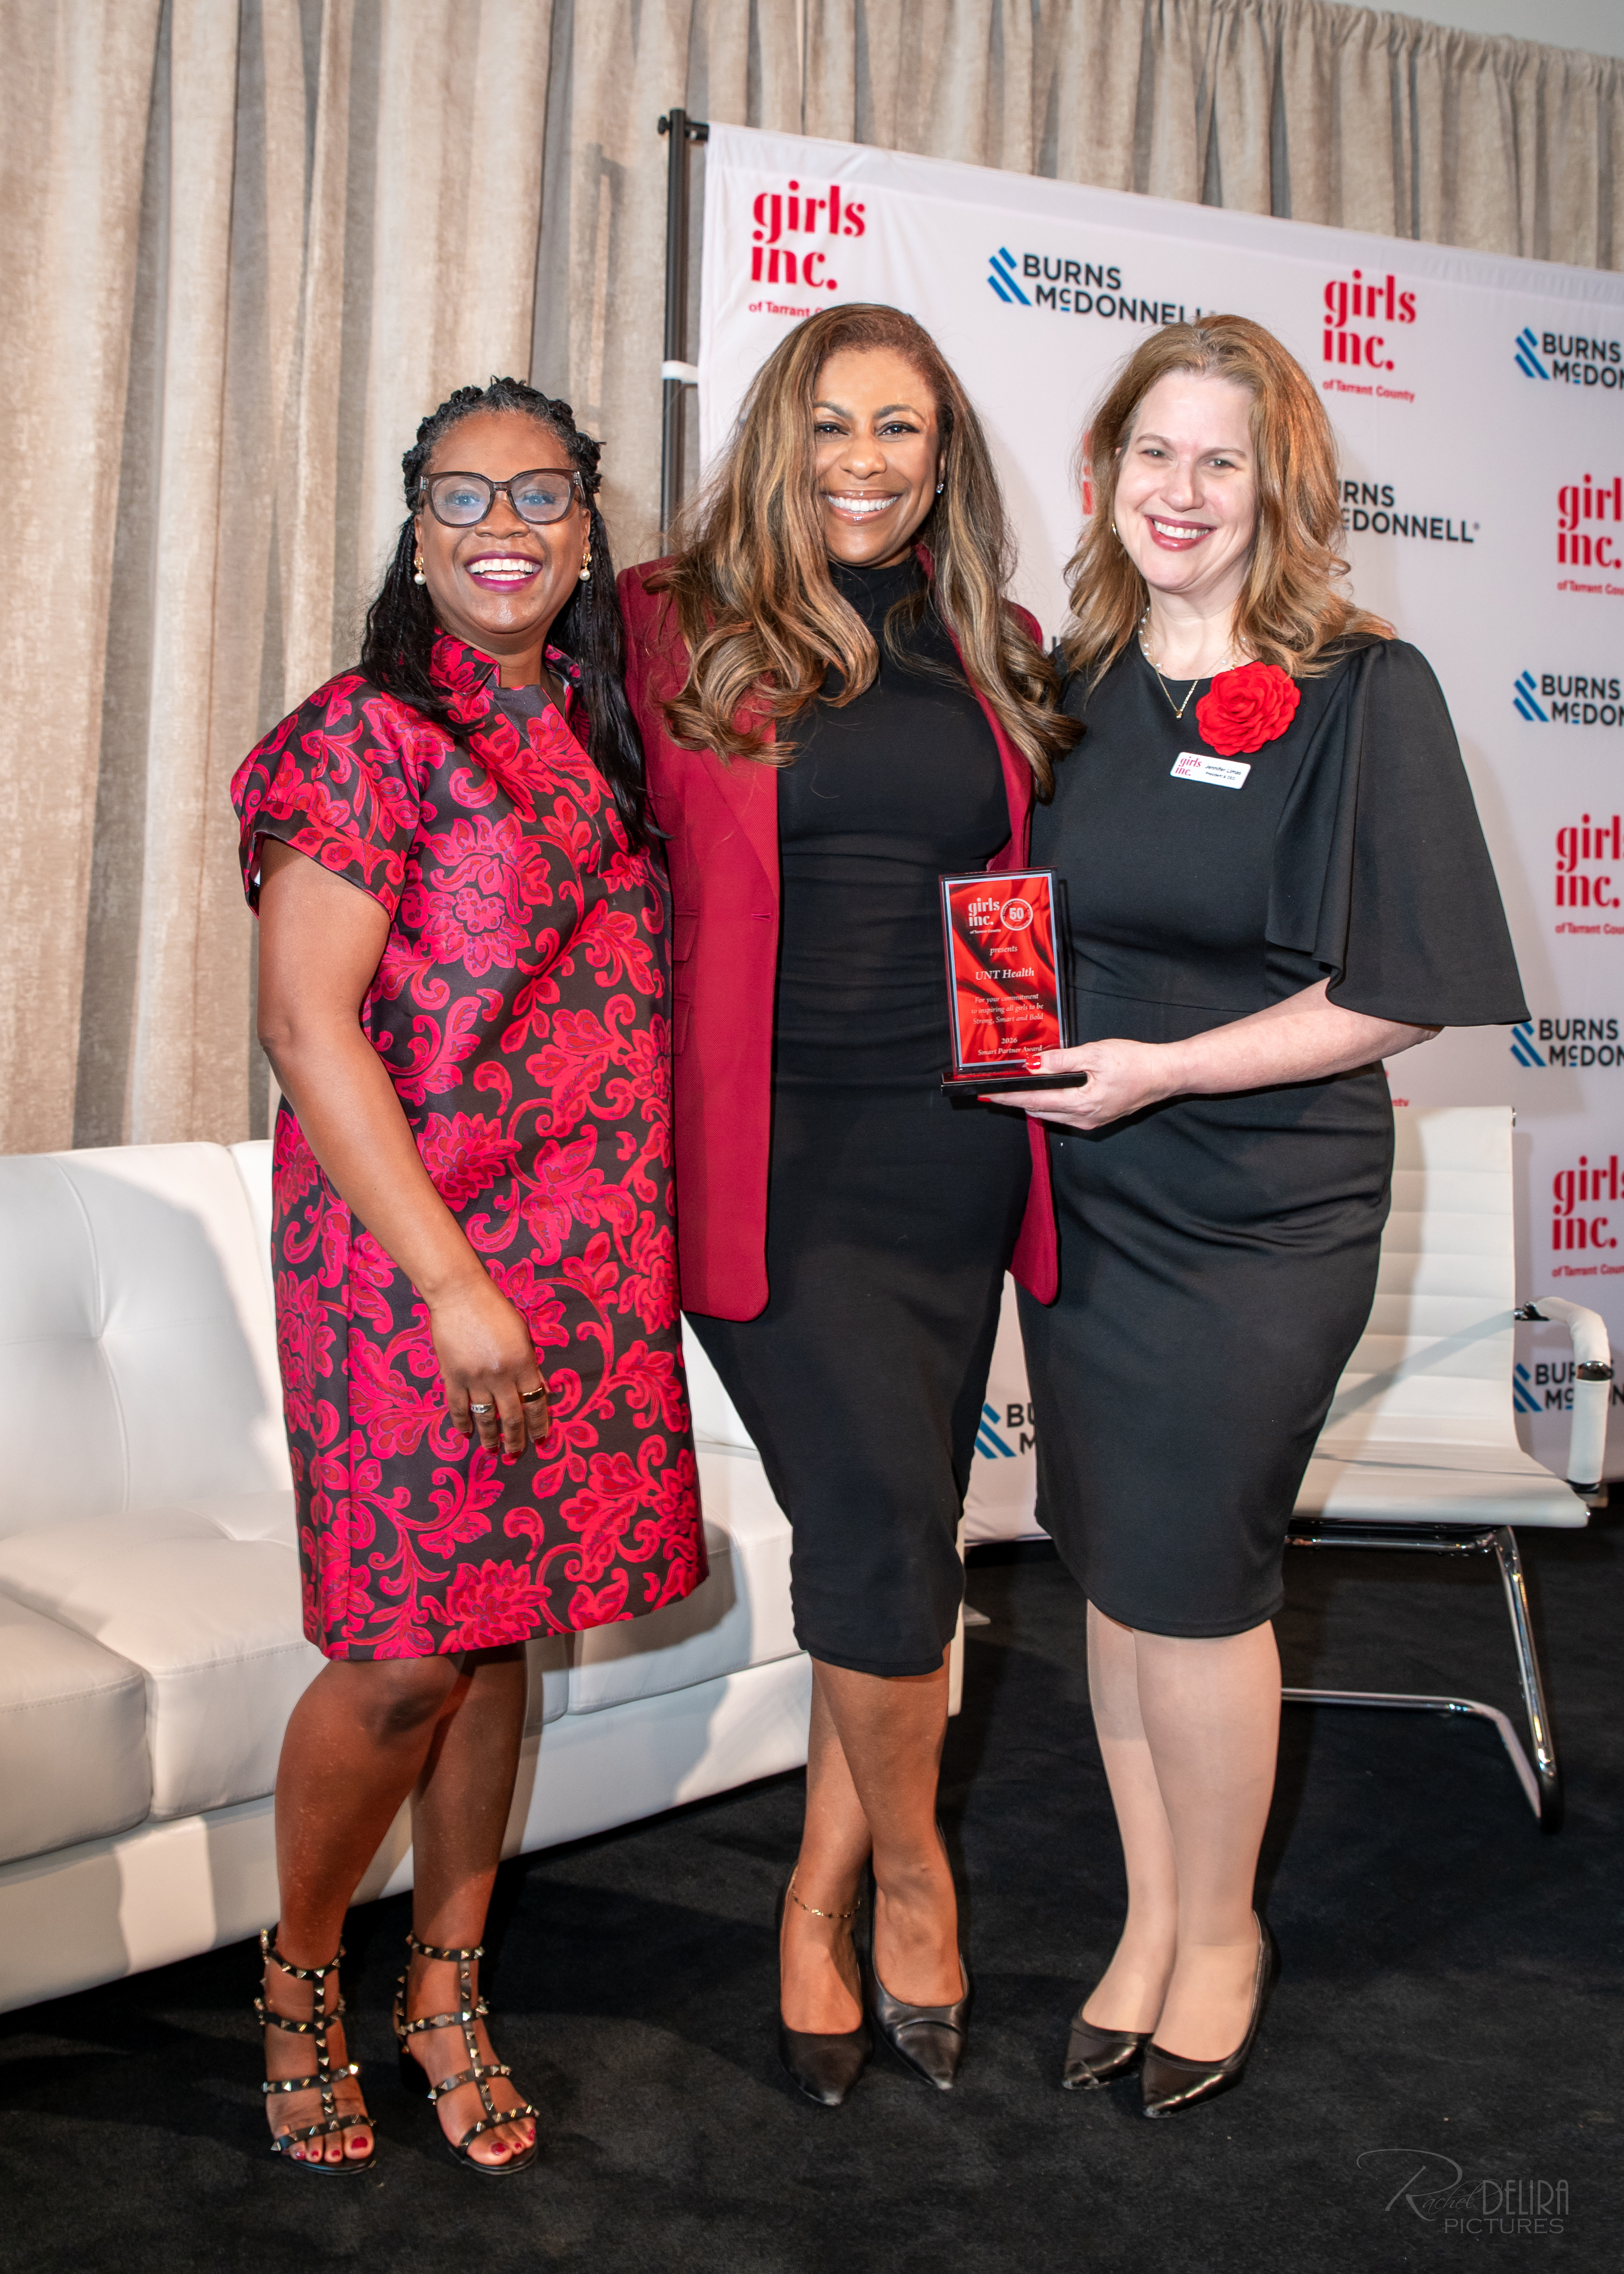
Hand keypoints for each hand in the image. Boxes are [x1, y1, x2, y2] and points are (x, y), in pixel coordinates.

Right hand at [427, 1271, 549, 1461]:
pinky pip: (458, 1407)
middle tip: (515, 1453)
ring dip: (490, 1436)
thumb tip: (537, 1389)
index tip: (540, 1438)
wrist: (459, 1296)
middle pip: (511, 1416)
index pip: (536, 1401)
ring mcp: (475, 1378)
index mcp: (523, 1363)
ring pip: (485, 1416)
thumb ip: (529, 1363)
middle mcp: (501, 1375)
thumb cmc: (495, 1309)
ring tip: (492, 1450)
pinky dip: (462, 1422)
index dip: (539, 1423)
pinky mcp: (452, 1376)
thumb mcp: (522, 1334)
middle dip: (515, 1438)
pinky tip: (466, 1434)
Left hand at [992, 1040, 1178, 1131]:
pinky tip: (1046, 1090)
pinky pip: (1064, 1114)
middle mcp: (1082, 1119)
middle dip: (1016, 1100)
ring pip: (1050, 1113)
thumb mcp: (1096, 1054)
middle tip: (996, 1089)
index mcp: (1080, 1103)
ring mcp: (1090, 1122)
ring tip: (1015, 1087)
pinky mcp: (1096, 1119)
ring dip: (1032, 1101)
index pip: (1033, 1101)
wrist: (1165, 1075)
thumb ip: (1062, 1061)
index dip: (1008, 1097)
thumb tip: (1034, 1065)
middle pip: (1038, 1110)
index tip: (988, 1094)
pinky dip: (1050, 1103)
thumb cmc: (1135, 1062)